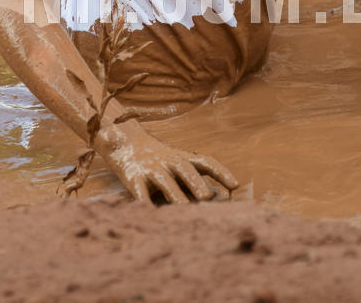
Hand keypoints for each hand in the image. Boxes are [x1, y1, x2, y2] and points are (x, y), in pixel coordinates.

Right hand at [95, 120, 238, 204]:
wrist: (125, 143)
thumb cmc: (158, 159)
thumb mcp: (178, 161)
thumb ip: (195, 178)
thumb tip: (221, 197)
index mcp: (182, 157)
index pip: (205, 162)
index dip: (221, 171)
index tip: (235, 185)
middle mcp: (168, 161)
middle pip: (185, 169)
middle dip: (196, 183)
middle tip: (207, 198)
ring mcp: (151, 169)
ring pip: (165, 182)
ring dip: (175, 196)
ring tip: (184, 210)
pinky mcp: (133, 178)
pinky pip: (140, 193)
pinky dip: (146, 204)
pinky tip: (153, 216)